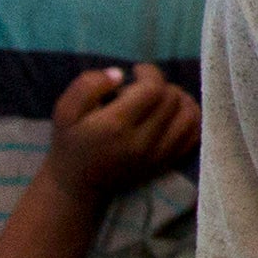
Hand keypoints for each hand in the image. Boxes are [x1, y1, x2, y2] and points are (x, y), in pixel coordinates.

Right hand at [39, 64, 202, 204]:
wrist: (78, 185)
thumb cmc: (71, 142)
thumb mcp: (65, 110)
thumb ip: (88, 85)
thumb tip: (119, 74)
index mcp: (115, 126)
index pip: (153, 89)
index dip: (150, 72)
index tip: (137, 71)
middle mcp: (141, 142)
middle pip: (172, 100)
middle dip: (161, 85)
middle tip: (142, 88)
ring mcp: (157, 156)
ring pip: (189, 117)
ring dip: (180, 100)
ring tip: (162, 98)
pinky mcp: (165, 164)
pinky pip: (193, 137)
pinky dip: (191, 119)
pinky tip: (174, 113)